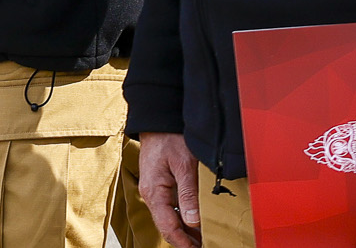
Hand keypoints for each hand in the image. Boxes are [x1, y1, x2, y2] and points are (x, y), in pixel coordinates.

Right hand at [138, 132, 202, 247]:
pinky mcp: (159, 186)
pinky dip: (181, 219)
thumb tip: (193, 222)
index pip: (168, 227)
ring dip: (184, 232)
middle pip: (166, 227)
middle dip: (184, 241)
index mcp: (154, 191)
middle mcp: (151, 194)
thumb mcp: (184, 165)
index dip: (184, 243)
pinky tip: (195, 224)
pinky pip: (169, 209)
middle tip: (204, 247)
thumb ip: (188, 195)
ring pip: (168, 219)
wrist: (158, 120)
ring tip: (203, 240)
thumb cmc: (169, 137)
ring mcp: (154, 190)